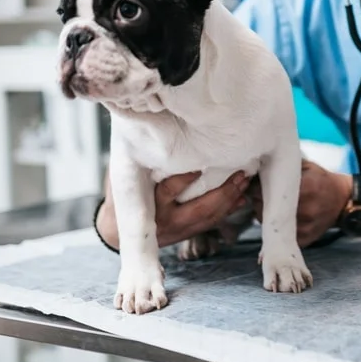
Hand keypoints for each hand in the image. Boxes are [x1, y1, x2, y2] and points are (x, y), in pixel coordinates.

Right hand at [97, 170, 250, 249]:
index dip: (185, 179)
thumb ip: (137, 157)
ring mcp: (177, 230)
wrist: (116, 232)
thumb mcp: (122, 176)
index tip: (201, 166)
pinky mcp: (186, 233)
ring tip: (244, 183)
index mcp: (147, 204)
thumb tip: (146, 128)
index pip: (168, 191)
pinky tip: (241, 198)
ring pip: (208, 217)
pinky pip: (210, 223)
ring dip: (230, 200)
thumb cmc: (121, 195)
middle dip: (222, 194)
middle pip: (197, 210)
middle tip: (239, 176)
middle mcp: (164, 221)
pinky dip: (227, 210)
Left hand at [248, 160, 350, 247]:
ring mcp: (305, 226)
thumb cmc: (322, 180)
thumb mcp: (306, 167)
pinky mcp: (304, 239)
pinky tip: (278, 217)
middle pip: (263, 209)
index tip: (254, 184)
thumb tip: (259, 165)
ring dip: (263, 215)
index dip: (255, 188)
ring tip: (269, 205)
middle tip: (260, 195)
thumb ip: (285, 165)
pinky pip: (280, 235)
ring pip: (268, 224)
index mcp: (305, 188)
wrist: (343, 201)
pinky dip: (275, 227)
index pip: (265, 191)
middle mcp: (305, 209)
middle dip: (258, 201)